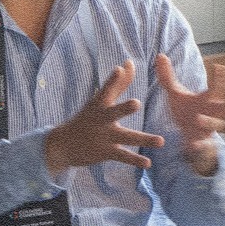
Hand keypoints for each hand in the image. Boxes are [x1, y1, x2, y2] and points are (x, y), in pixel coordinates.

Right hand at [45, 60, 164, 172]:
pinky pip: (124, 156)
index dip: (113, 79)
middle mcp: (102, 119)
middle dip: (124, 108)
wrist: (63, 145)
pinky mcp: (106, 152)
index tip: (120, 68)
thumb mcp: (99, 100)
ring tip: (161, 141)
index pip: (107, 89)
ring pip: (126, 137)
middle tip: (136, 103)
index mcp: (100, 104)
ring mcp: (104, 136)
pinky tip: (148, 163)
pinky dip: (136, 161)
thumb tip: (129, 62)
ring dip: (144, 139)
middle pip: (114, 112)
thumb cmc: (87, 118)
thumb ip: (118, 83)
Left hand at [154, 55, 224, 174]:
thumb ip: (167, 76)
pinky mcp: (201, 143)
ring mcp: (208, 128)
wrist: (185, 136)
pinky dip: (202, 145)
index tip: (219, 67)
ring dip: (210, 122)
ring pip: (218, 125)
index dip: (221, 78)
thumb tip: (160, 55)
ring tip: (198, 119)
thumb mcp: (175, 93)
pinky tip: (194, 145)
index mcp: (207, 99)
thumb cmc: (185, 111)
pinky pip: (205, 145)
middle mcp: (212, 113)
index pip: (218, 87)